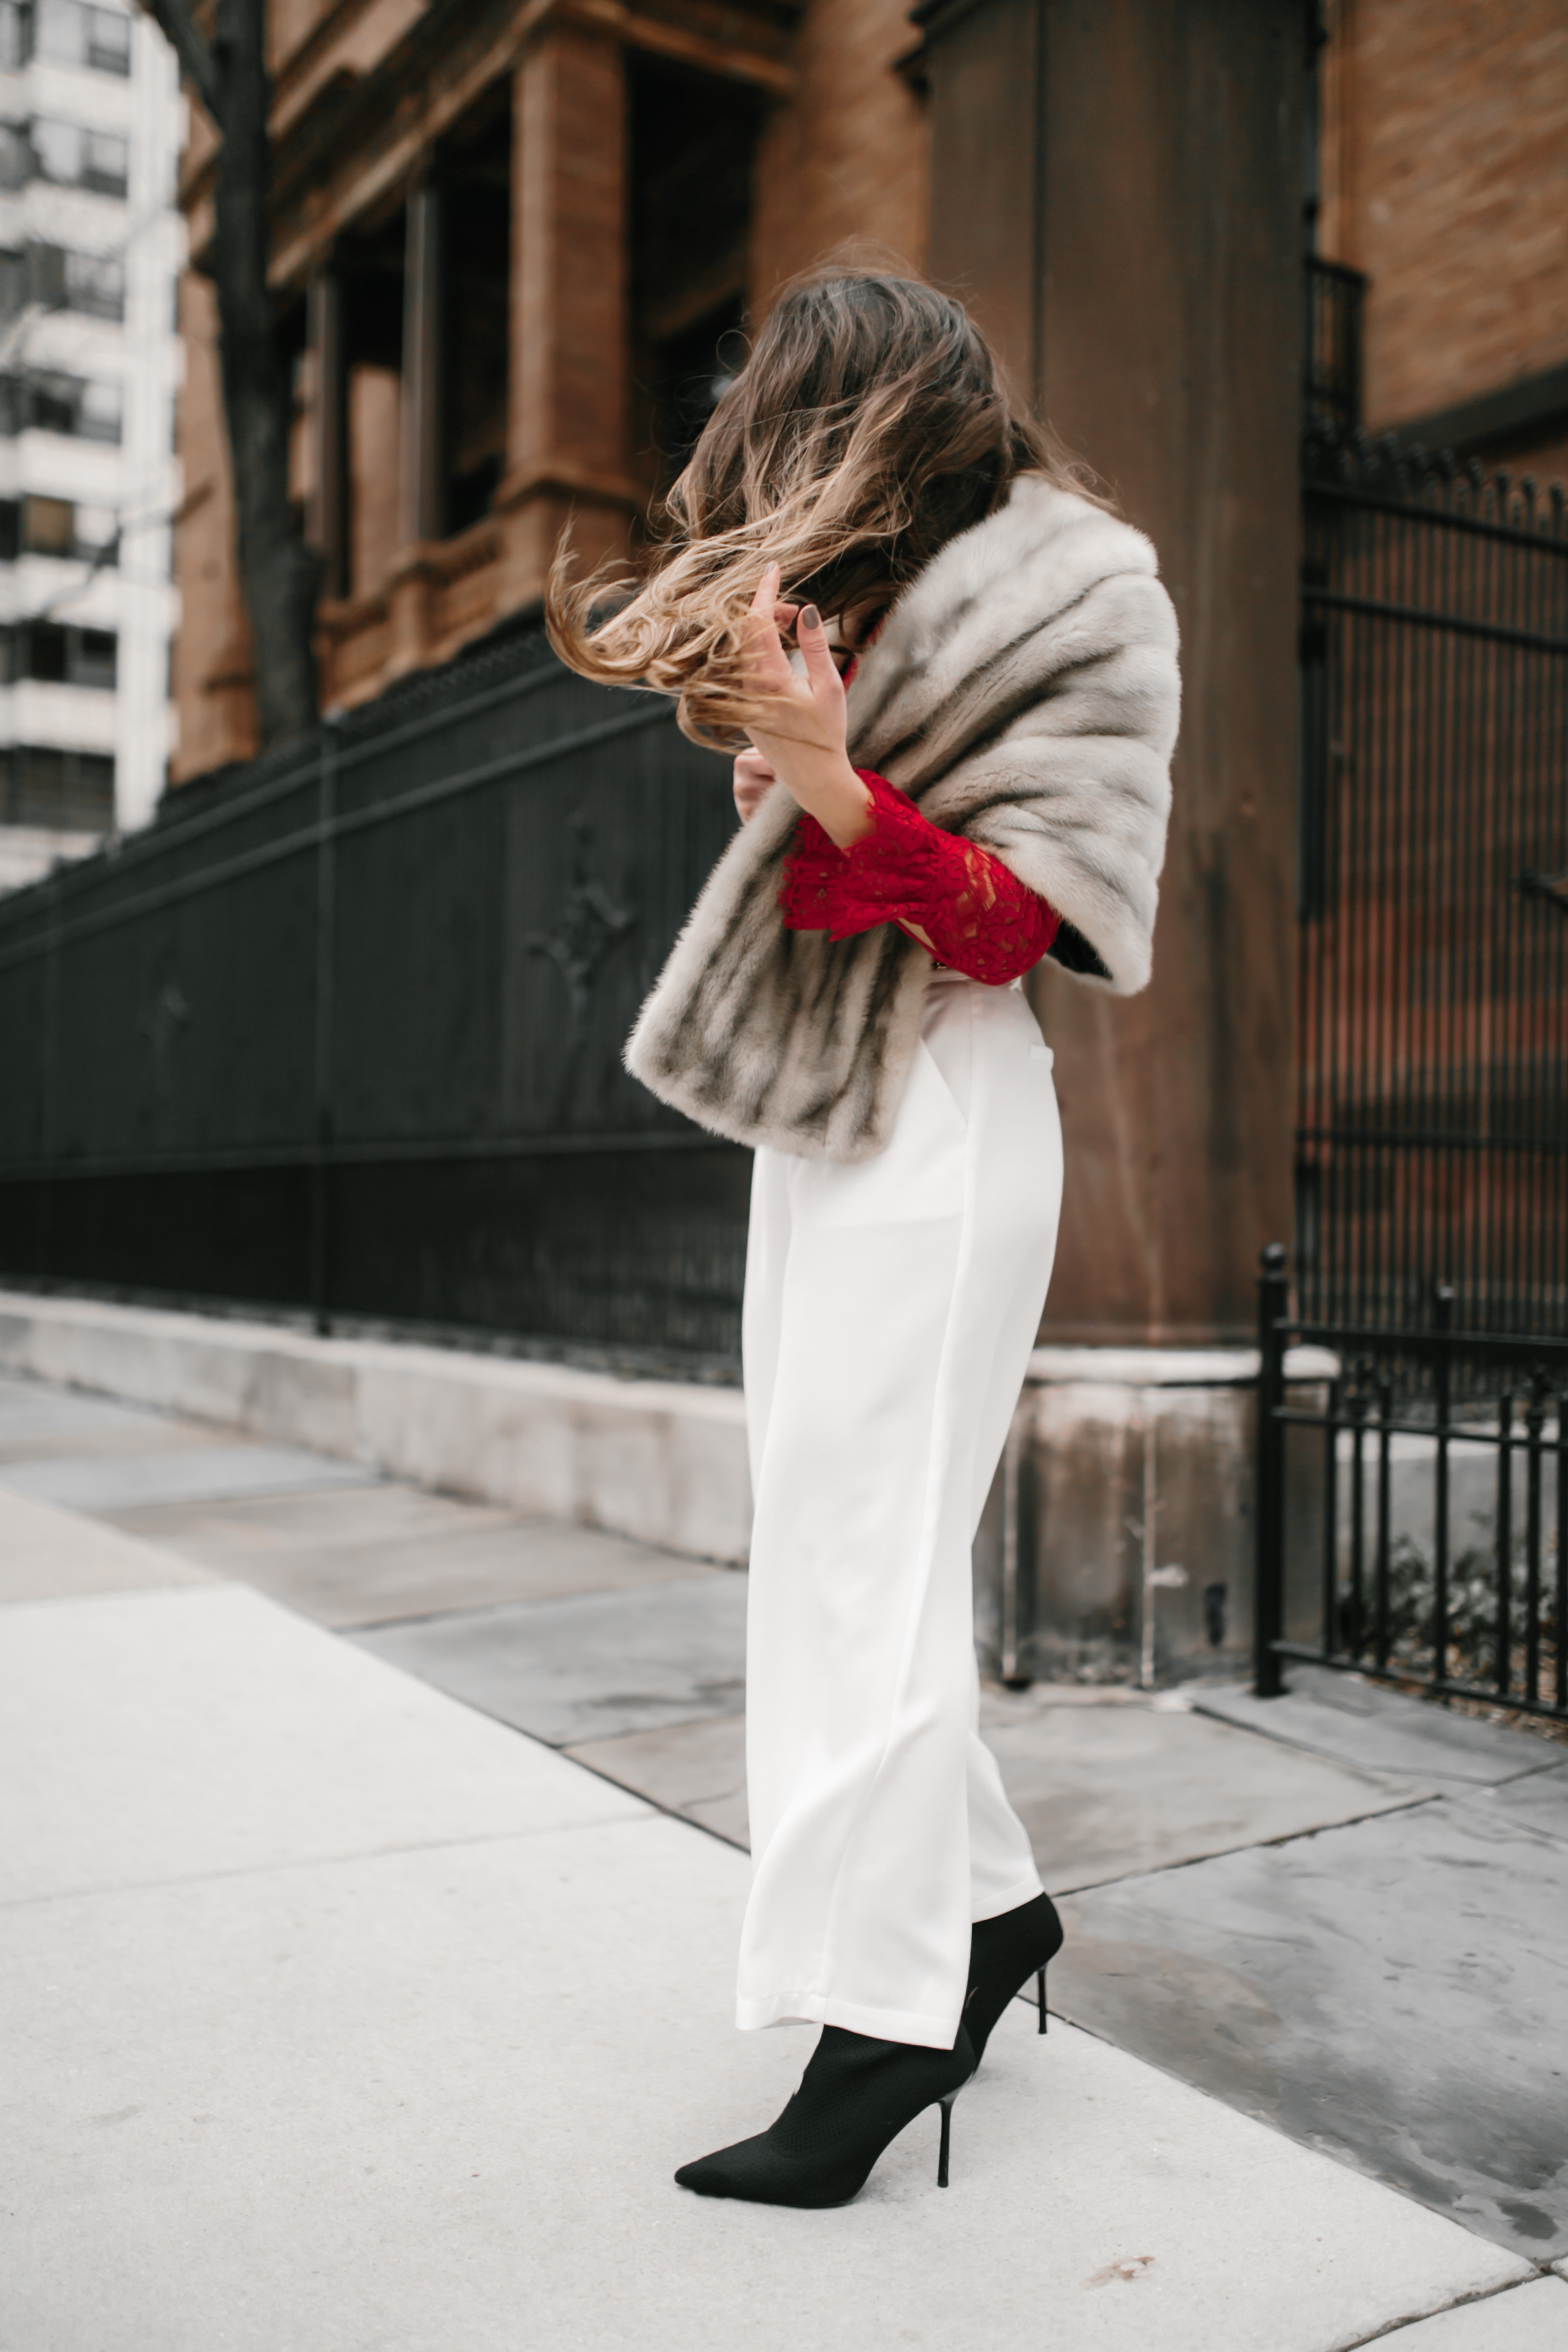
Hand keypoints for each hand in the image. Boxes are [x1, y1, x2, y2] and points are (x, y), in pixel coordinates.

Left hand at [742, 564, 871, 848]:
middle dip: (765, 608)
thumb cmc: (826, 734)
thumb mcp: (829, 687)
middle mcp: (747, 686)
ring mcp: (740, 696)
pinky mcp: (740, 704)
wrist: (812, 778)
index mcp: (769, 678)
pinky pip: (739, 664)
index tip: (773, 570)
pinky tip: (778, 647)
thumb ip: (815, 646)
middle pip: (743, 630)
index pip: (756, 621)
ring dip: (760, 628)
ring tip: (789, 626)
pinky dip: (755, 647)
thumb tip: (806, 609)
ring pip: (739, 646)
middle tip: (793, 610)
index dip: (764, 591)